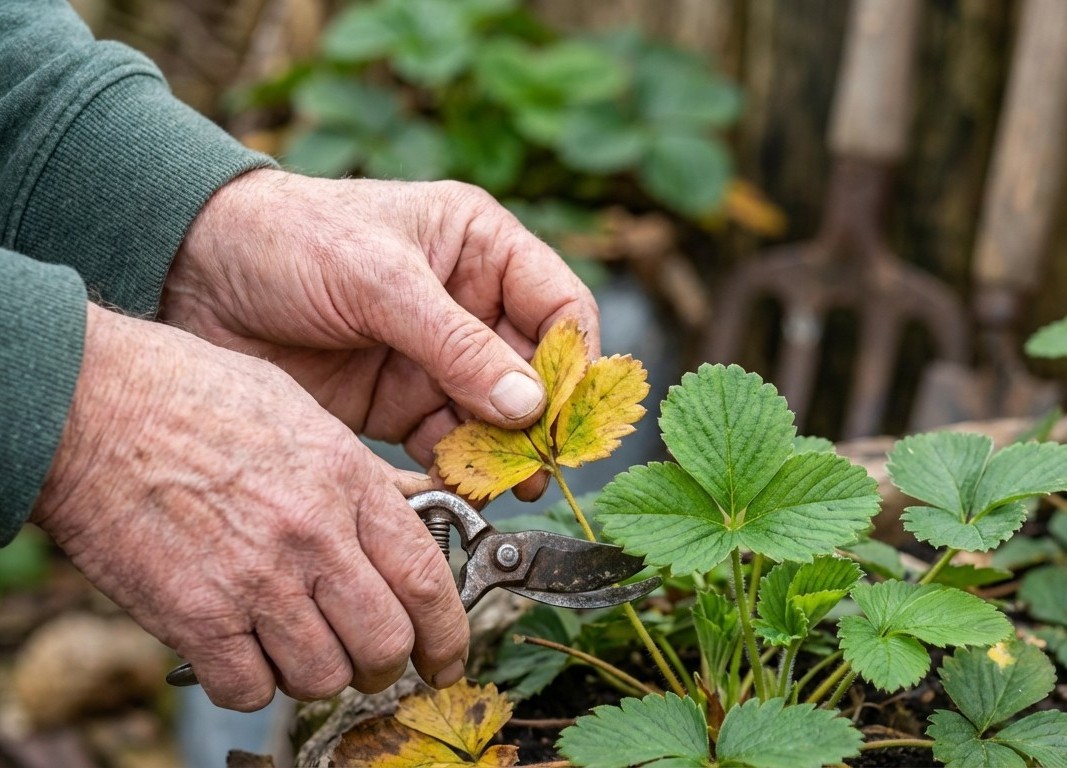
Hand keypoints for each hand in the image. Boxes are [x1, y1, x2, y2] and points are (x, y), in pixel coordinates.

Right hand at [31, 304, 467, 710]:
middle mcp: (312, 535)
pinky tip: (243, 654)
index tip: (448, 657)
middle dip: (387, 664)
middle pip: (385, 642)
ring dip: (319, 675)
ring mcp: (255, 578)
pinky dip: (252, 684)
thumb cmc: (194, 397)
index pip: (426, 581)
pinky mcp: (194, 615)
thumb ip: (362, 475)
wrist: (91, 406)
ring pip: (323, 675)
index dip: (448, 634)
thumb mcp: (304, 413)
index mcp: (347, 481)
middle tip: (373, 661)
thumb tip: (413, 512)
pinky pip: (249, 689)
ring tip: (300, 650)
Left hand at [161, 170, 598, 471]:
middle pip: (536, 372)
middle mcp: (470, 303)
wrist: (189, 273)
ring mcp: (436, 358)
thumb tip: (530, 406)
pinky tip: (461, 489)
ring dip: (505, 454)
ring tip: (505, 487)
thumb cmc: (286, 239)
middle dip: (542, 421)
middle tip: (543, 467)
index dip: (576, 363)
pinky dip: (460, 470)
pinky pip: (449, 443)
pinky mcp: (399, 403)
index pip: (559, 308)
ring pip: (497, 417)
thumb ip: (457, 345)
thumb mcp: (378, 281)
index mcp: (481, 248)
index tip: (569, 415)